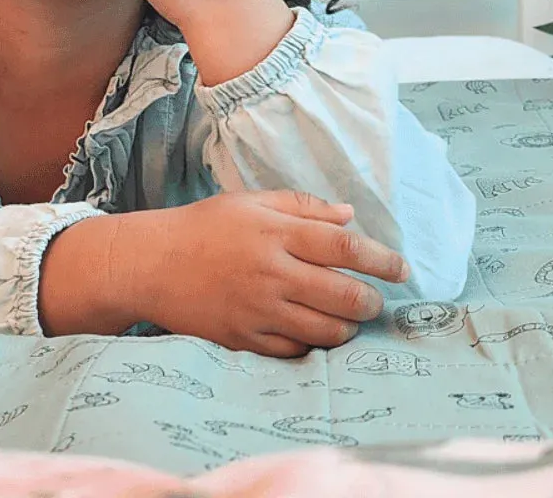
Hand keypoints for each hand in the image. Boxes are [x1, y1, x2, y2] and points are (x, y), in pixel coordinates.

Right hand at [131, 190, 409, 357]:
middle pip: (343, 294)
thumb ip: (302, 207)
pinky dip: (313, 344)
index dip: (381, 259)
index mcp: (275, 233)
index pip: (344, 247)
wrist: (151, 263)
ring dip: (348, 327)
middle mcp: (271, 272)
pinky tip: (314, 332)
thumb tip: (349, 217)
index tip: (401, 268)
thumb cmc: (203, 227)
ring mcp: (258, 309)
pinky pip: (295, 350)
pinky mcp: (244, 338)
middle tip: (374, 300)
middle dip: (371, 301)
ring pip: (326, 329)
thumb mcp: (251, 202)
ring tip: (348, 319)